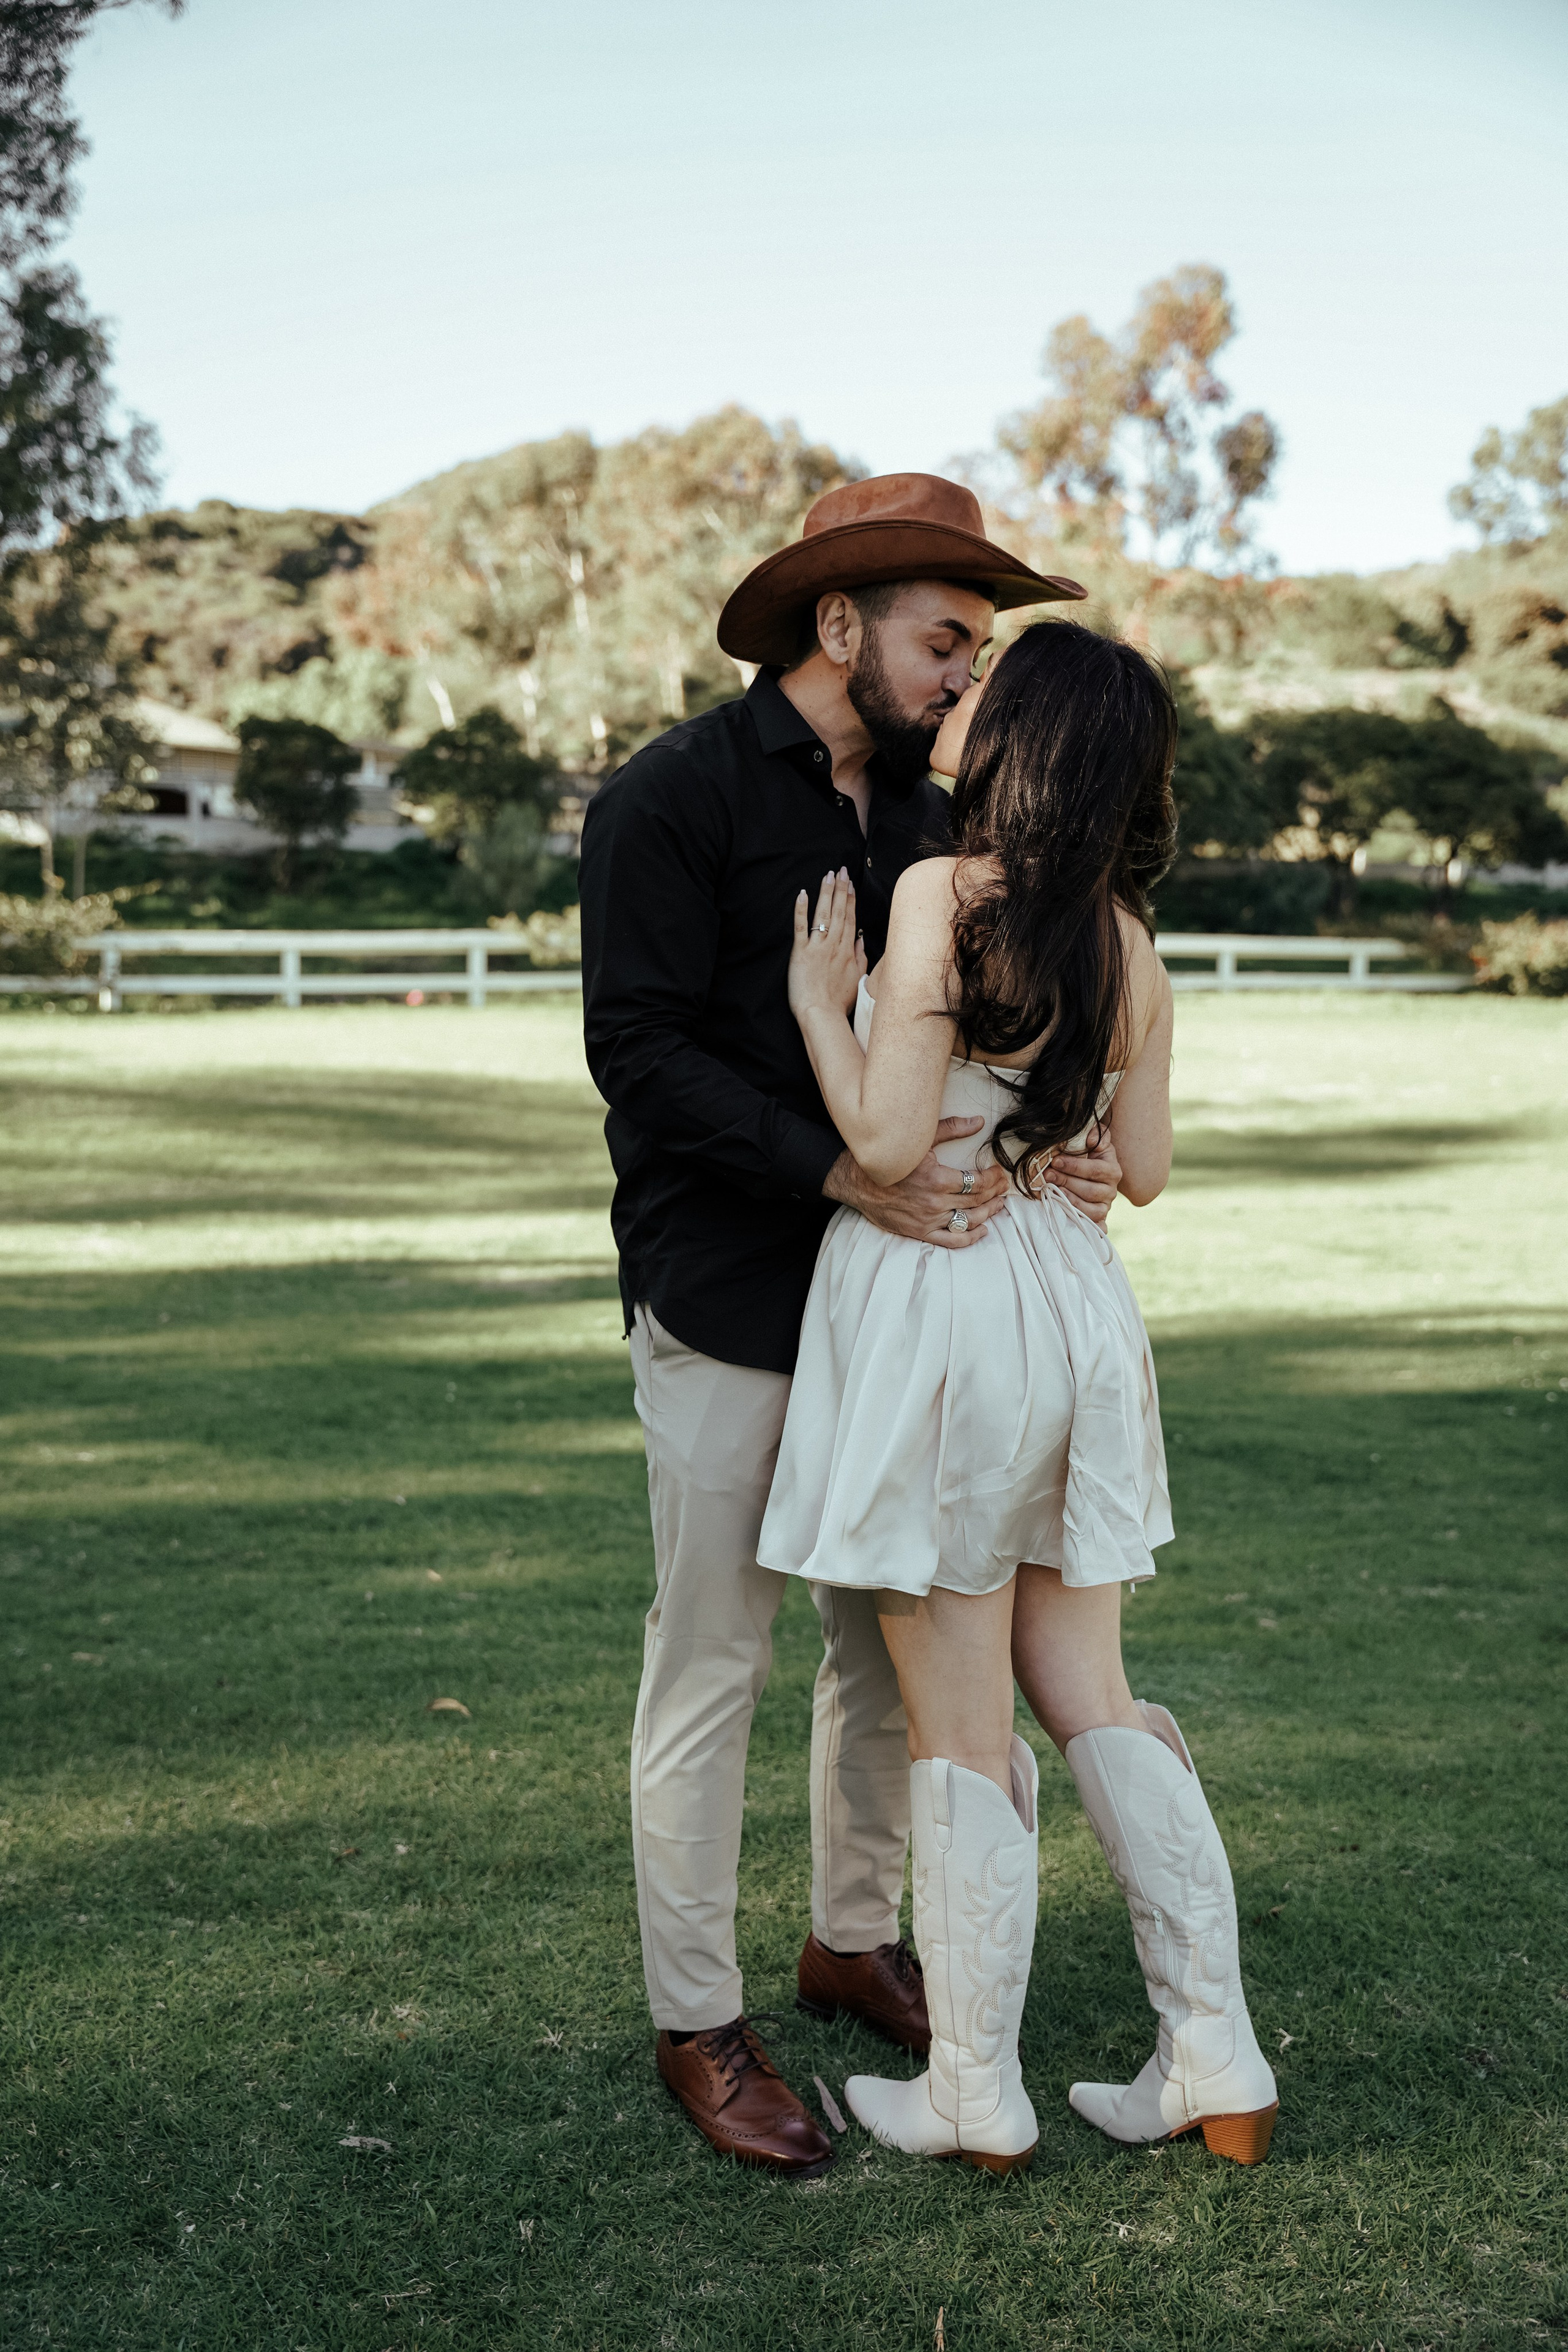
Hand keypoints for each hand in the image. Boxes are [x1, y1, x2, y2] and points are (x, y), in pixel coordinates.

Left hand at [789, 868, 865, 1024]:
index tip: (850, 884)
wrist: (821, 1014)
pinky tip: (802, 894)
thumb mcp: (858, 981)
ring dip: (826, 893)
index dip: (850, 900)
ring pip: (824, 915)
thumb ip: (861, 959)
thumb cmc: (839, 1003)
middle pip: (839, 912)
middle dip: (841, 889)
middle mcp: (834, 945)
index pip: (850, 919)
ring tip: (828, 875)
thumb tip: (862, 942)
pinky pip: (801, 927)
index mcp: (848, 951)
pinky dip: (801, 910)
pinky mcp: (801, 953)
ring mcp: (817, 947)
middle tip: (841, 870)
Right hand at [824, 1121, 1009, 1248]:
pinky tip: (982, 1230)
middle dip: (994, 1193)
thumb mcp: (919, 1139)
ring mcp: (928, 1220)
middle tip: (1003, 1187)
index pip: (976, 1182)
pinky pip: (951, 1240)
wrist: (856, 1181)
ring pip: (969, 1221)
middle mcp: (935, 1203)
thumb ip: (951, 1129)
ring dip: (988, 1213)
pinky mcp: (919, 1232)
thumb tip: (978, 1122)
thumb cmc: (888, 1159)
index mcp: (937, 1179)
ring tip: (998, 1205)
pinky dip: (970, 1237)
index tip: (999, 1173)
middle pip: (976, 1200)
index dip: (993, 1178)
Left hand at [1042, 1126, 1121, 1225]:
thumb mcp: (1095, 1144)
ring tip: (1051, 1190)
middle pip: (1089, 1191)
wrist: (1091, 1178)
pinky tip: (1065, 1213)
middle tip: (1047, 1174)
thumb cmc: (1089, 1158)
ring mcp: (1105, 1207)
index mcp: (1112, 1170)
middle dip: (1066, 1182)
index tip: (1056, 1161)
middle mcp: (1111, 1191)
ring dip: (1067, 1200)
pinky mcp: (1098, 1219)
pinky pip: (1091, 1224)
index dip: (1074, 1166)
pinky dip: (1079, 1221)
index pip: (1094, 1170)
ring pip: (1088, 1209)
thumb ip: (1098, 1135)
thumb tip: (1091, 1138)